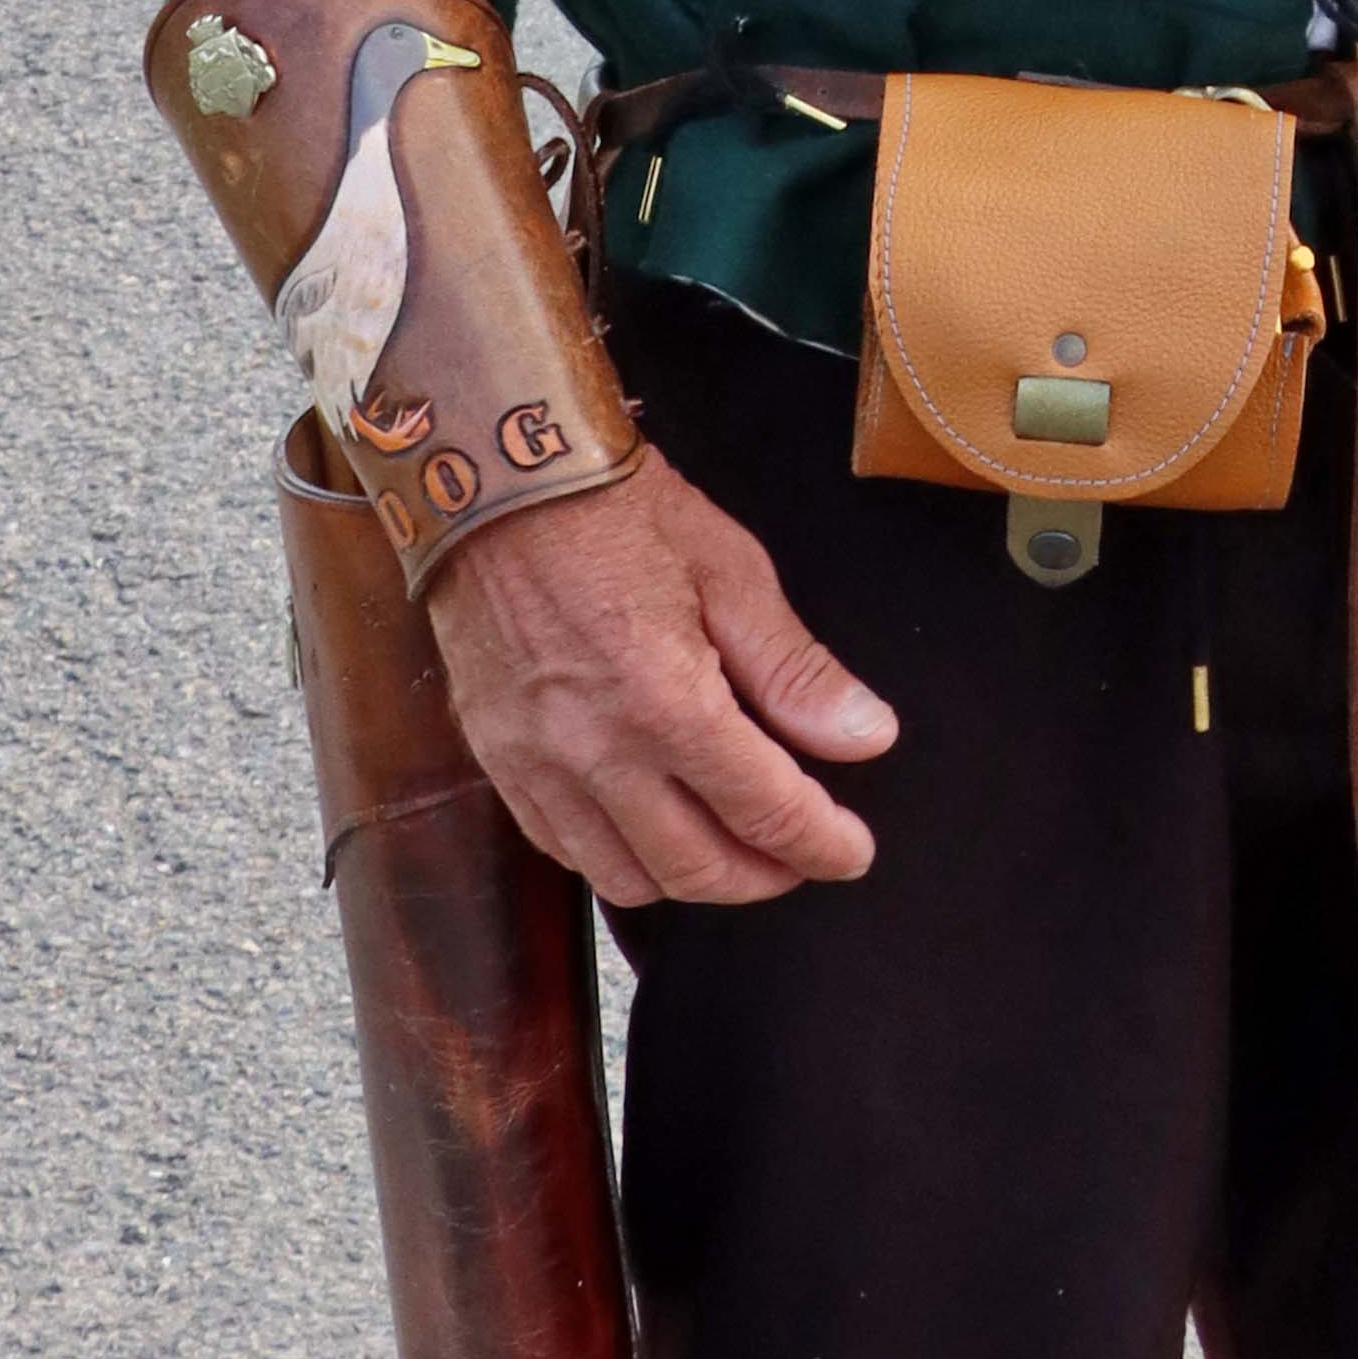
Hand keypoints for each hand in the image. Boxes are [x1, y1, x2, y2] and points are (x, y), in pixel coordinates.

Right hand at [428, 448, 895, 910]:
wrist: (492, 479)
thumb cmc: (615, 512)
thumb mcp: (731, 572)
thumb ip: (795, 671)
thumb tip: (865, 737)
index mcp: (667, 704)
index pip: (765, 815)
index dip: (823, 846)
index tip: (852, 852)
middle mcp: (596, 752)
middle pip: (696, 870)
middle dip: (764, 877)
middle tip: (800, 855)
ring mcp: (537, 763)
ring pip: (625, 878)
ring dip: (690, 879)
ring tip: (730, 847)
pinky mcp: (496, 757)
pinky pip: (561, 848)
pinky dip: (617, 858)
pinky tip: (649, 827)